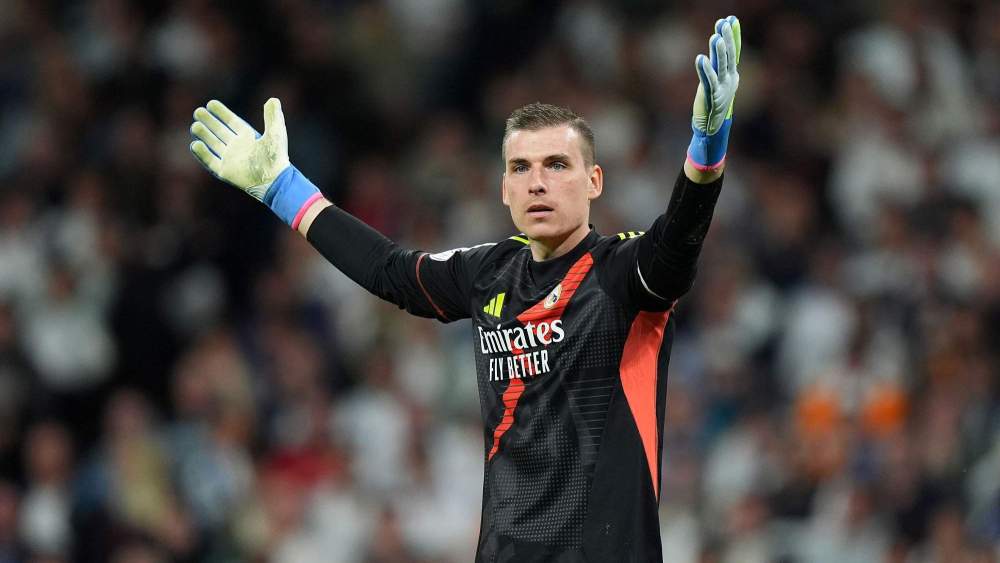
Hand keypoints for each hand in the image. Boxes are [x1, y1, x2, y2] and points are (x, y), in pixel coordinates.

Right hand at [189, 98, 289, 200]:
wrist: (273, 179)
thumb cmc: (276, 157)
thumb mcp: (276, 133)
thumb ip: (273, 116)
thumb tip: (273, 99)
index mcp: (249, 137)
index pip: (232, 122)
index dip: (222, 113)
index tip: (211, 103)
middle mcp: (238, 147)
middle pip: (220, 131)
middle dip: (209, 122)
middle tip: (198, 112)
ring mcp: (231, 159)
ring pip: (213, 144)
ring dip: (204, 135)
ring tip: (195, 126)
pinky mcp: (225, 171)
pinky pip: (210, 161)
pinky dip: (202, 153)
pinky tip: (195, 144)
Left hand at [692, 16, 740, 135]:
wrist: (712, 127)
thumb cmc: (713, 102)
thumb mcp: (717, 80)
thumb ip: (718, 64)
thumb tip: (718, 45)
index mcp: (732, 74)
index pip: (734, 50)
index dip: (733, 35)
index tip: (732, 19)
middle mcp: (730, 79)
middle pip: (729, 55)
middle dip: (726, 38)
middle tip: (724, 23)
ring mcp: (722, 88)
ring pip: (720, 66)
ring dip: (719, 51)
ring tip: (715, 37)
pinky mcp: (712, 96)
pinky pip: (708, 80)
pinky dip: (704, 69)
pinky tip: (700, 58)